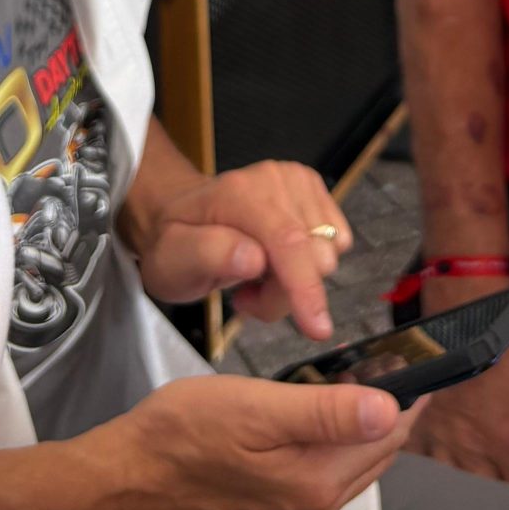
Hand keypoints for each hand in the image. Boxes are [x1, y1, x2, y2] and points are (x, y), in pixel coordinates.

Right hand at [114, 374, 412, 509]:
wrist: (127, 479)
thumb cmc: (182, 434)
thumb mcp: (258, 407)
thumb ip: (327, 413)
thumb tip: (390, 410)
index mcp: (314, 485)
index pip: (388, 436)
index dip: (409, 394)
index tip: (420, 359)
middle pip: (374, 456)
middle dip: (390, 410)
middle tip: (392, 362)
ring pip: (350, 469)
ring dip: (362, 429)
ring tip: (361, 381)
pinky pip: (322, 481)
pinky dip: (333, 448)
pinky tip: (320, 419)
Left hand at [136, 161, 351, 341]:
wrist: (179, 214)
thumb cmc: (175, 243)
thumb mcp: (172, 260)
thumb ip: (208, 255)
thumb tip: (254, 258)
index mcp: (239, 193)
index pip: (287, 242)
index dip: (306, 287)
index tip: (317, 329)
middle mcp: (276, 180)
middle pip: (313, 256)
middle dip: (286, 292)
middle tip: (246, 293)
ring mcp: (298, 181)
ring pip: (327, 255)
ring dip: (294, 283)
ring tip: (255, 279)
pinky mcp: (313, 190)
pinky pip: (336, 243)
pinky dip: (308, 266)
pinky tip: (275, 264)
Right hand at [408, 319, 508, 494]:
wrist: (469, 316)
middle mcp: (473, 448)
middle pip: (488, 500)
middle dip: (501, 505)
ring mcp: (441, 440)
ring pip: (453, 490)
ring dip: (467, 496)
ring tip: (477, 499)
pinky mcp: (419, 427)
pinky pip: (421, 468)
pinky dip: (432, 478)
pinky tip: (441, 482)